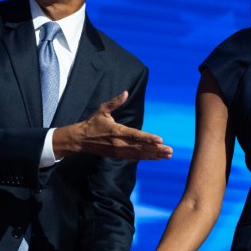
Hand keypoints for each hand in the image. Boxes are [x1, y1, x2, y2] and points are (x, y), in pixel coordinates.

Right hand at [54, 91, 173, 159]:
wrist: (80, 140)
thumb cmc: (92, 123)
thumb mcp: (102, 110)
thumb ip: (115, 102)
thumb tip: (125, 93)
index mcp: (116, 131)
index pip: (135, 135)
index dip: (148, 138)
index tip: (160, 140)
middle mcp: (119, 143)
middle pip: (140, 147)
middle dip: (156, 149)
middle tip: (170, 150)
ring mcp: (119, 151)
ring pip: (139, 154)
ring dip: (154, 155)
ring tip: (167, 156)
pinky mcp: (118, 155)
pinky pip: (134, 157)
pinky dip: (146, 158)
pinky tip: (156, 158)